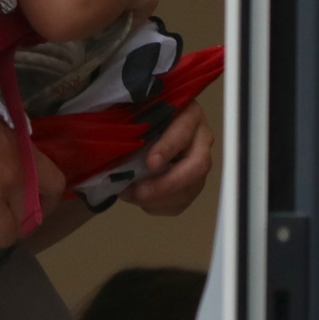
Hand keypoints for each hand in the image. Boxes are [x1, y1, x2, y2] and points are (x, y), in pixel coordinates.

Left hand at [124, 102, 211, 216]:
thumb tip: (117, 144)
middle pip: (197, 166)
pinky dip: (159, 206)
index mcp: (188, 113)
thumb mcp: (135, 114)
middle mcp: (200, 138)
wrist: (141, 132)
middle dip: (167, 183)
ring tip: (131, 195)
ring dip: (159, 199)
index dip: (168, 148)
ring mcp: (199, 163)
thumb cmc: (138, 118)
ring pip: (191, 189)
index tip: (150, 163)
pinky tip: (141, 199)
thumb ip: (132, 125)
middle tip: (139, 192)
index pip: (184, 130)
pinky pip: (181, 203)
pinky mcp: (193, 184)